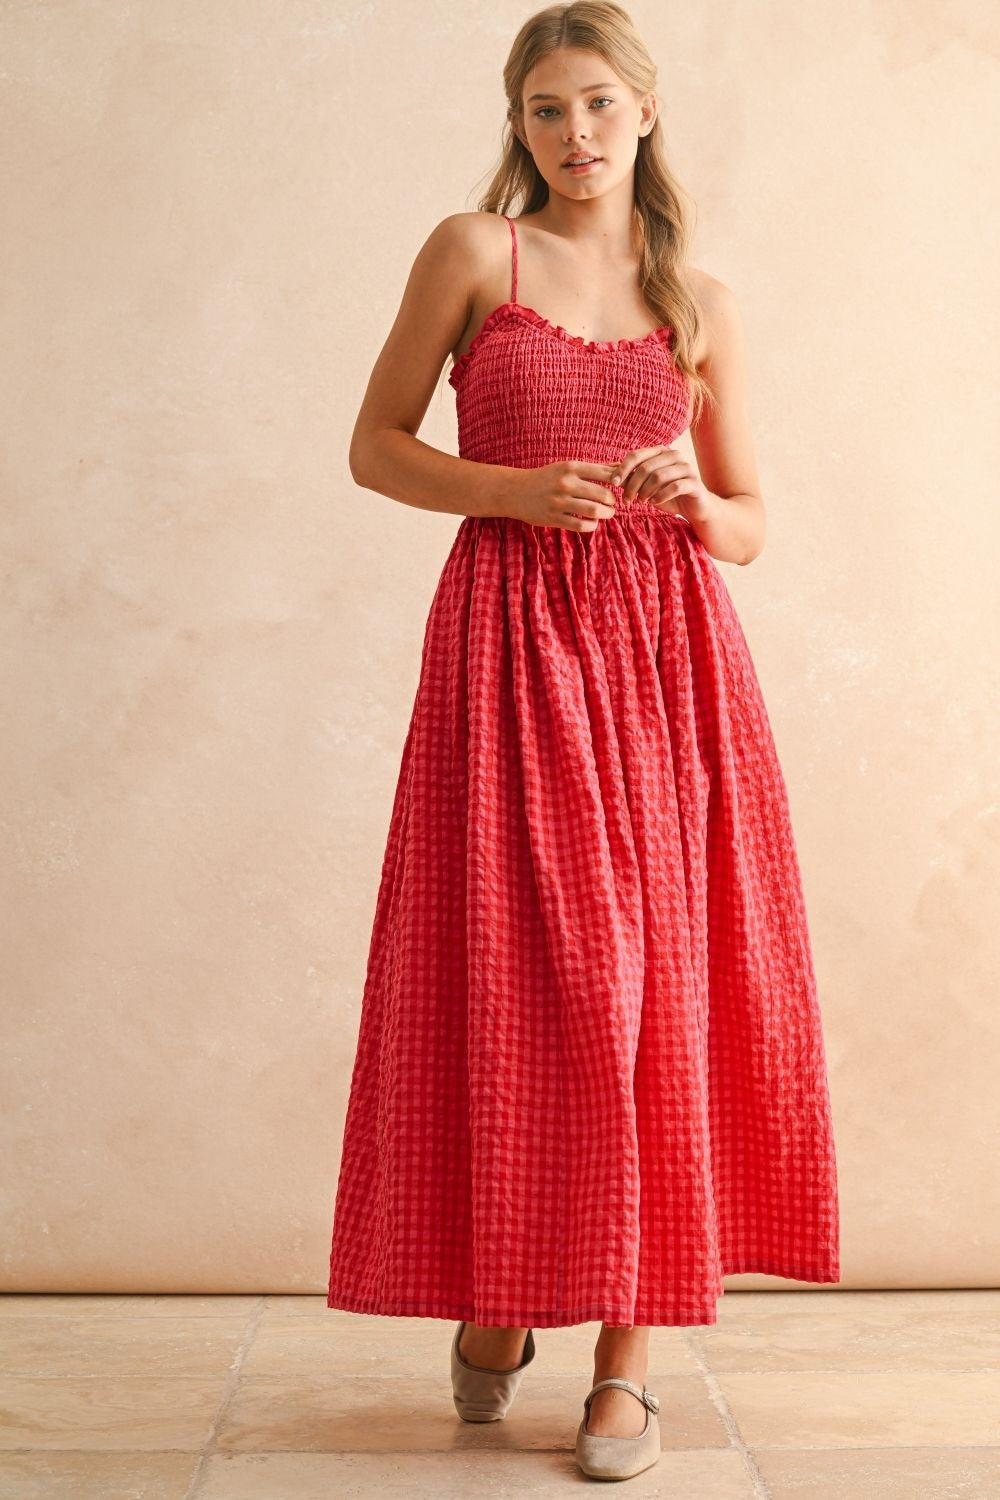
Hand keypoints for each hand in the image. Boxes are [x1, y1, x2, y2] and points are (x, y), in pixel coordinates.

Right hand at [502, 460, 619, 532]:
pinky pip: (581, 525)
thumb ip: (594, 468)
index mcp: (571, 468)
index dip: (618, 482)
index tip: (619, 487)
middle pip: (603, 494)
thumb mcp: (567, 467)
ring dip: (606, 514)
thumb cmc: (547, 478)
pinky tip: (592, 522)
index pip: (605, 473)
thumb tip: (620, 465)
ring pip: (594, 511)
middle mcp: (566, 483)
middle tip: (612, 503)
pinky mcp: (554, 518)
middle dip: (612, 501)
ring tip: (607, 513)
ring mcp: (559, 502)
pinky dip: (592, 525)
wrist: (516, 491)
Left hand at [611, 446, 712, 523]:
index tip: (613, 484)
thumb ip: (631, 478)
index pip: (636, 455)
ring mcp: (686, 467)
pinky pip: (674, 487)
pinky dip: (660, 496)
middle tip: (627, 500)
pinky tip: (654, 502)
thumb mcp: (646, 486)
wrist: (694, 507)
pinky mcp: (694, 482)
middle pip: (646, 467)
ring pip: (659, 476)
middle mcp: (674, 455)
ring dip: (646, 492)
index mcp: (661, 451)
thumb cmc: (667, 494)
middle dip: (632, 485)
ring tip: (641, 501)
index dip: (623, 469)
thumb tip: (609, 474)